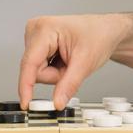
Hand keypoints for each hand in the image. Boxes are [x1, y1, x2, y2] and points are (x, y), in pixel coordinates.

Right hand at [18, 14, 132, 108]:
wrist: (106, 31)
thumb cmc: (98, 36)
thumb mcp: (85, 63)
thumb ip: (69, 85)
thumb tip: (56, 102)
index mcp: (44, 29)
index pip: (29, 63)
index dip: (26, 86)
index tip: (26, 104)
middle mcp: (35, 30)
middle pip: (34, 70)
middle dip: (55, 75)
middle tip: (72, 66)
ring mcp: (35, 37)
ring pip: (37, 72)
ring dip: (55, 73)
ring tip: (70, 60)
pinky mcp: (37, 45)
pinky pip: (40, 69)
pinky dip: (54, 69)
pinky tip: (64, 59)